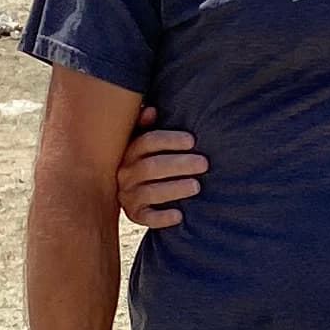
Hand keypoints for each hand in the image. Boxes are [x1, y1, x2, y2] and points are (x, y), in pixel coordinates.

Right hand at [114, 106, 208, 230]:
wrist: (125, 189)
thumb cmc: (144, 158)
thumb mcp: (140, 139)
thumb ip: (145, 125)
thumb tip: (152, 110)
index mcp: (128, 151)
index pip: (147, 142)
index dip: (170, 140)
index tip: (192, 141)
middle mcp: (125, 173)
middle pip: (151, 167)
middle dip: (179, 164)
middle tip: (203, 163)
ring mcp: (128, 195)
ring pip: (149, 192)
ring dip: (174, 188)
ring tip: (196, 186)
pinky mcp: (134, 215)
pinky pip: (146, 218)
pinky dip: (161, 218)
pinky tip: (179, 215)